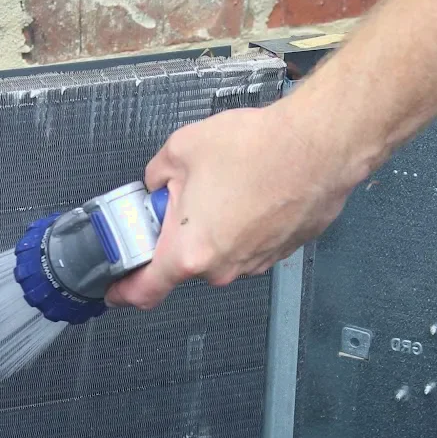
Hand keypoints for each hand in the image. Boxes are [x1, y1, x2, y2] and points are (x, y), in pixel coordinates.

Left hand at [106, 101, 363, 309]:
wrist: (320, 146)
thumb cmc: (257, 148)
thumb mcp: (182, 149)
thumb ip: (157, 174)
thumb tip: (158, 183)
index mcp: (189, 251)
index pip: (146, 290)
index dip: (125, 291)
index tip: (116, 289)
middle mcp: (224, 267)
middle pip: (187, 262)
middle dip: (180, 234)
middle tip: (186, 196)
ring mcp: (257, 262)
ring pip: (222, 250)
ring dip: (217, 226)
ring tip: (229, 183)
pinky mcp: (283, 250)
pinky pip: (252, 242)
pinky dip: (246, 222)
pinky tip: (255, 188)